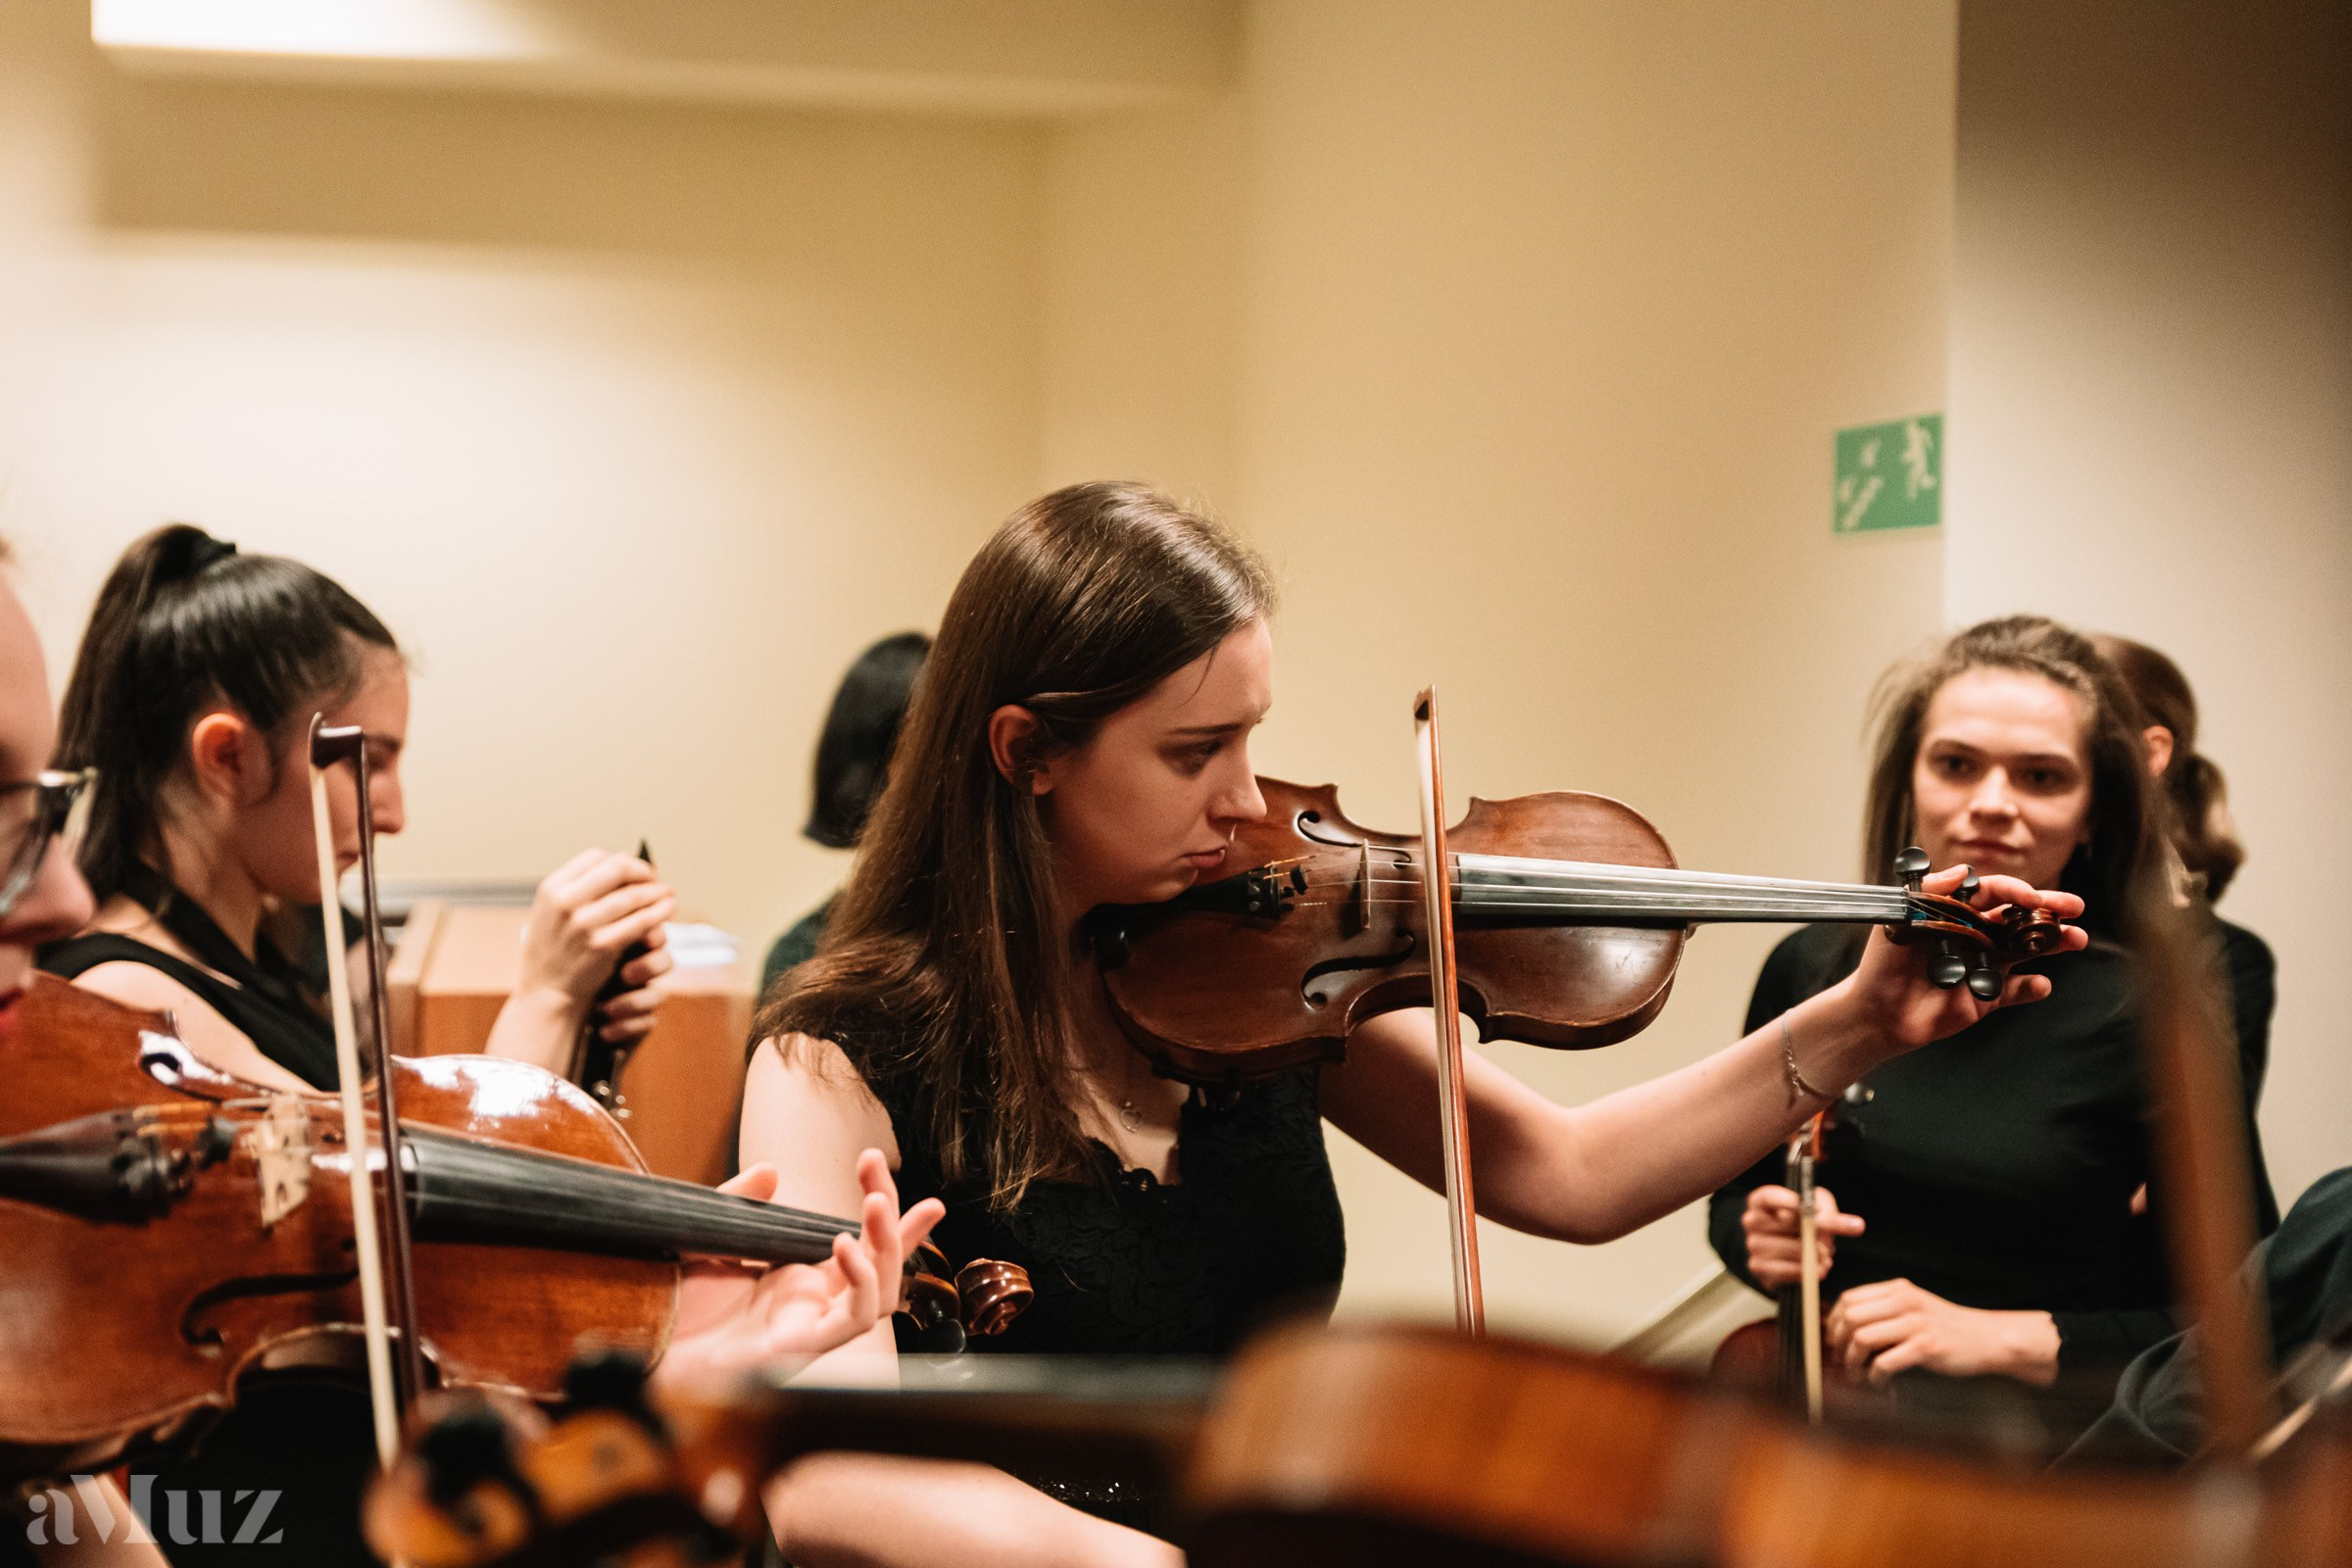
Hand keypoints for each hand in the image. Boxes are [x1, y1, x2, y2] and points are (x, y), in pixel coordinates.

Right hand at [516, 848, 676, 1041]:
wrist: (545, 994)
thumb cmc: (551, 952)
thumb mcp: (549, 913)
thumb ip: (575, 890)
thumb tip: (618, 868)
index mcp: (552, 889)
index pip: (594, 857)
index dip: (620, 861)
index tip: (634, 871)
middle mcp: (565, 902)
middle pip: (617, 868)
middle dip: (643, 871)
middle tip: (656, 879)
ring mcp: (584, 924)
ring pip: (633, 895)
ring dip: (657, 891)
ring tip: (669, 892)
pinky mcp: (603, 946)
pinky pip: (640, 921)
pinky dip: (659, 912)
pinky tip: (668, 909)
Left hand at [657, 1151, 945, 1387]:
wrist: (640, 1347)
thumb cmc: (671, 1308)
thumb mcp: (710, 1238)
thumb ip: (740, 1203)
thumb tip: (772, 1172)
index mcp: (798, 1281)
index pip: (863, 1248)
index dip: (897, 1224)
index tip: (919, 1193)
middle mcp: (812, 1306)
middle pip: (880, 1266)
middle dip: (892, 1217)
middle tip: (877, 1166)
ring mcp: (810, 1329)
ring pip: (880, 1296)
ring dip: (885, 1248)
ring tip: (872, 1205)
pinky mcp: (799, 1349)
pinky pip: (850, 1321)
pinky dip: (858, 1283)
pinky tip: (844, 1247)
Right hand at [1741, 1183, 1863, 1289]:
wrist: (1785, 1254)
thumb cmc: (1801, 1224)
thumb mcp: (1816, 1208)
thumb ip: (1831, 1211)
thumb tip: (1856, 1225)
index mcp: (1761, 1201)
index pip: (1770, 1197)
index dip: (1791, 1202)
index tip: (1816, 1209)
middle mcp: (1751, 1220)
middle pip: (1786, 1224)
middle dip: (1814, 1233)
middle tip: (1830, 1244)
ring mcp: (1753, 1244)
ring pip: (1789, 1249)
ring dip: (1813, 1256)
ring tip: (1826, 1258)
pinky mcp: (1757, 1267)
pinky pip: (1785, 1270)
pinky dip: (1806, 1272)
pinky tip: (1818, 1270)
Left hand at [1825, 1277, 2060, 1386]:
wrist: (1987, 1338)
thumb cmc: (1945, 1327)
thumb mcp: (1914, 1307)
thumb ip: (1884, 1310)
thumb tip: (1843, 1328)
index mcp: (1897, 1290)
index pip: (1848, 1299)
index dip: (1834, 1322)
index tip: (1834, 1341)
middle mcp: (1904, 1302)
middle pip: (1850, 1318)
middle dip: (1839, 1343)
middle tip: (1843, 1361)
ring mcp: (1916, 1324)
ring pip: (1862, 1338)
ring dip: (1853, 1362)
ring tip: (1858, 1375)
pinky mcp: (1927, 1347)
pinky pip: (1884, 1362)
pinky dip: (1874, 1376)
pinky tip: (1880, 1382)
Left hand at [1839, 866, 2086, 1061]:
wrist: (1876, 1013)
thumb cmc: (1882, 962)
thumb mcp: (1899, 920)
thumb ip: (1928, 892)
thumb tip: (1963, 870)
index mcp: (1958, 912)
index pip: (1992, 893)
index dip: (2014, 891)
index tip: (2032, 897)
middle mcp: (1977, 935)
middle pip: (2019, 917)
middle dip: (2049, 910)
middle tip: (2075, 906)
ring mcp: (1985, 965)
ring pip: (2028, 950)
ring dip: (2054, 943)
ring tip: (2077, 939)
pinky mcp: (1988, 997)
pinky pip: (2017, 991)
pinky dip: (2032, 987)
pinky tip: (2041, 984)